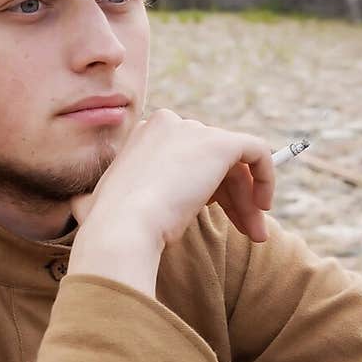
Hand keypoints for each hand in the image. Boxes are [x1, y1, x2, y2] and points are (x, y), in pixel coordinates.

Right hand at [67, 110, 274, 296]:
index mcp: (142, 137)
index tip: (213, 217)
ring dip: (248, 199)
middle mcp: (167, 125)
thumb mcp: (103, 207)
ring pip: (235, 162)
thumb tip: (94, 208)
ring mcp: (192, 131)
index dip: (207, 188)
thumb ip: (112, 199)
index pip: (187, 157)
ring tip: (257, 235)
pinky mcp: (219, 143)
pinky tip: (264, 208)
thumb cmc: (109, 229)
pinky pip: (256, 150)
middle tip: (248, 232)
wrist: (122, 229)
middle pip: (213, 159)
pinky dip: (267, 175)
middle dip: (233, 196)